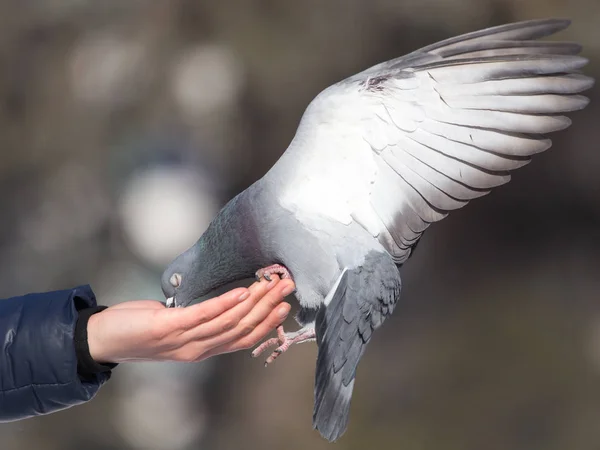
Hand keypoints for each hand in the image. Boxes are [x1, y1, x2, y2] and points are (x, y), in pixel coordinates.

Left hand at [86, 276, 293, 362]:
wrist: (102, 340)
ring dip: (254, 301)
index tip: (285, 304)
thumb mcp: (177, 328)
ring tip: (271, 283)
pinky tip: (242, 290)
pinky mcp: (169, 327)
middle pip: (243, 328)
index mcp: (203, 349)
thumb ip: (201, 321)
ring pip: (229, 322)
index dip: (267, 323)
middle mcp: (198, 348)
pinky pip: (203, 315)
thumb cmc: (140, 330)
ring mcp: (184, 340)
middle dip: (268, 306)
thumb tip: (223, 303)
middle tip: (287, 286)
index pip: (244, 338)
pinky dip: (226, 302)